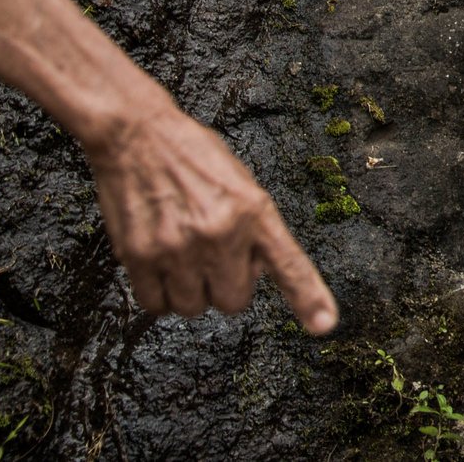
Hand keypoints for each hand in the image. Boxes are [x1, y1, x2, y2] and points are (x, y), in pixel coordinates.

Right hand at [86, 98, 337, 332]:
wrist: (138, 136)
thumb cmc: (195, 156)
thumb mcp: (242, 183)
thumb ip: (254, 228)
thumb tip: (259, 273)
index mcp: (254, 211)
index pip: (289, 263)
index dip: (308, 298)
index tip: (325, 326)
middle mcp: (220, 233)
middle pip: (233, 302)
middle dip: (227, 288)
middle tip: (214, 259)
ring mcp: (178, 248)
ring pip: (193, 308)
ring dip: (190, 292)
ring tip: (183, 255)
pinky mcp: (139, 256)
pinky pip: (155, 305)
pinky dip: (159, 295)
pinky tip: (160, 264)